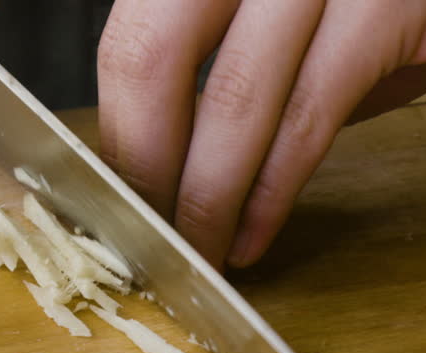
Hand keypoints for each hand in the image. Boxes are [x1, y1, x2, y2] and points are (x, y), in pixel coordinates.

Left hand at [97, 0, 425, 268]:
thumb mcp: (303, 21)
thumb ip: (236, 71)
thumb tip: (166, 161)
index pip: (131, 34)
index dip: (118, 125)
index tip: (117, 198)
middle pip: (149, 53)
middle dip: (142, 162)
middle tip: (144, 237)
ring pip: (231, 96)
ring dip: (204, 195)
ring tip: (196, 256)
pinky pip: (309, 115)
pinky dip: (272, 189)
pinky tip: (253, 236)